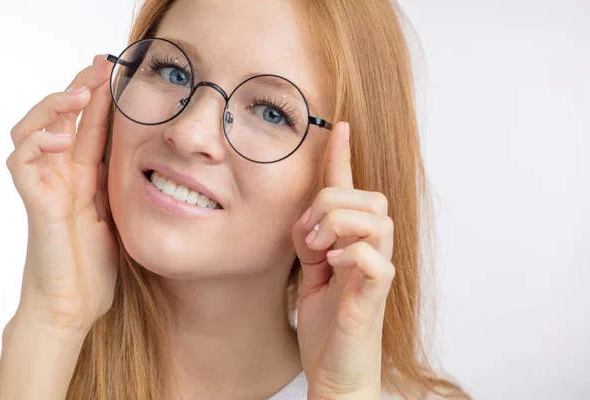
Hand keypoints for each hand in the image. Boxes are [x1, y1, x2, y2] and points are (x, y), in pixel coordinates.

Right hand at [6, 54, 118, 333]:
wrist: (74, 305)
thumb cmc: (96, 268)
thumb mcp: (121, 217)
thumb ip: (124, 189)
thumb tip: (152, 164)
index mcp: (86, 178)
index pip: (92, 127)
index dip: (102, 99)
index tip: (118, 71)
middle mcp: (62, 175)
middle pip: (63, 120)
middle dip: (81, 89)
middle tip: (100, 65)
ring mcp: (46, 186)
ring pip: (33, 129)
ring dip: (55, 107)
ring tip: (80, 95)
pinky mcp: (35, 202)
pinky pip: (21, 161)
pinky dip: (35, 142)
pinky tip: (58, 138)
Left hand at [292, 122, 395, 399]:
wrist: (335, 372)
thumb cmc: (327, 326)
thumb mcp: (309, 273)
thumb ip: (310, 241)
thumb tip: (306, 218)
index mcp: (351, 242)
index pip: (351, 190)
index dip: (343, 156)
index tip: (338, 126)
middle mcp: (370, 250)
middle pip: (367, 197)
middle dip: (331, 203)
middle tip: (307, 237)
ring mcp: (376, 271)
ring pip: (376, 218)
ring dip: (339, 225)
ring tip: (318, 252)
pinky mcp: (376, 295)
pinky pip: (376, 257)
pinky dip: (351, 253)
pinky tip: (332, 266)